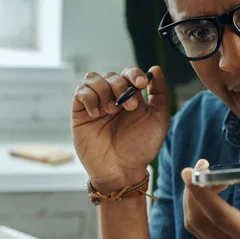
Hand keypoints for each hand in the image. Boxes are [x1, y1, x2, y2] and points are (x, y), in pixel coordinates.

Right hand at [72, 66, 169, 191]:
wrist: (122, 170)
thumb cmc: (141, 147)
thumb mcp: (159, 119)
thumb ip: (159, 94)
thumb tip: (155, 68)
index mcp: (131, 97)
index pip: (128, 73)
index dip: (134, 74)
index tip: (142, 84)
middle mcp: (112, 98)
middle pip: (111, 74)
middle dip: (121, 87)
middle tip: (128, 107)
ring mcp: (96, 104)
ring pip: (93, 78)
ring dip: (104, 90)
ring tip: (111, 111)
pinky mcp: (80, 113)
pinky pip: (80, 92)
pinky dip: (89, 98)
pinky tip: (97, 114)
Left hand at [181, 153, 239, 238]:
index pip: (220, 217)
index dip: (202, 194)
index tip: (191, 172)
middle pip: (198, 221)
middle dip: (192, 191)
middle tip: (201, 166)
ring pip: (195, 224)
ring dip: (194, 198)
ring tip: (209, 176)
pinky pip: (199, 227)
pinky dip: (198, 206)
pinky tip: (212, 189)